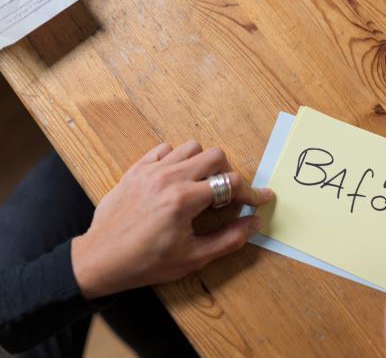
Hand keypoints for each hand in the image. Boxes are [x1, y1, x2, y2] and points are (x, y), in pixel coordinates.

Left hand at [71, 141, 273, 298]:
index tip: (261, 199)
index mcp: (185, 200)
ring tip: (201, 185)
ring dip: (203, 163)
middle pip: (214, 155)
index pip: (230, 183)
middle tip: (226, 196)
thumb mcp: (193, 258)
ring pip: (190, 147)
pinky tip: (176, 179)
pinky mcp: (136, 170)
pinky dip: (176, 159)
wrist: (100, 260)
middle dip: (228, 174)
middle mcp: (169, 178)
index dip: (252, 193)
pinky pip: (163, 149)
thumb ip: (229, 239)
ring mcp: (150, 171)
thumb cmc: (146, 263)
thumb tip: (255, 223)